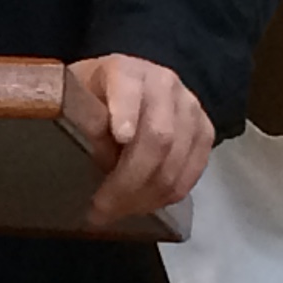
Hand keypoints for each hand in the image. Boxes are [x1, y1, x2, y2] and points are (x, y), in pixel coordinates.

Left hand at [69, 53, 214, 224]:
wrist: (129, 86)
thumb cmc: (95, 96)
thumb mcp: (78, 101)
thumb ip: (88, 123)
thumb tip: (105, 158)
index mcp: (127, 70)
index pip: (128, 89)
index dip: (127, 112)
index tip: (120, 136)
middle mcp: (164, 83)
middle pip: (158, 136)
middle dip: (130, 180)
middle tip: (103, 208)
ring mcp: (190, 107)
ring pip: (177, 160)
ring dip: (146, 196)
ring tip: (119, 212)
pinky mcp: (205, 131)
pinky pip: (192, 172)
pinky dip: (167, 195)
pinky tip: (144, 204)